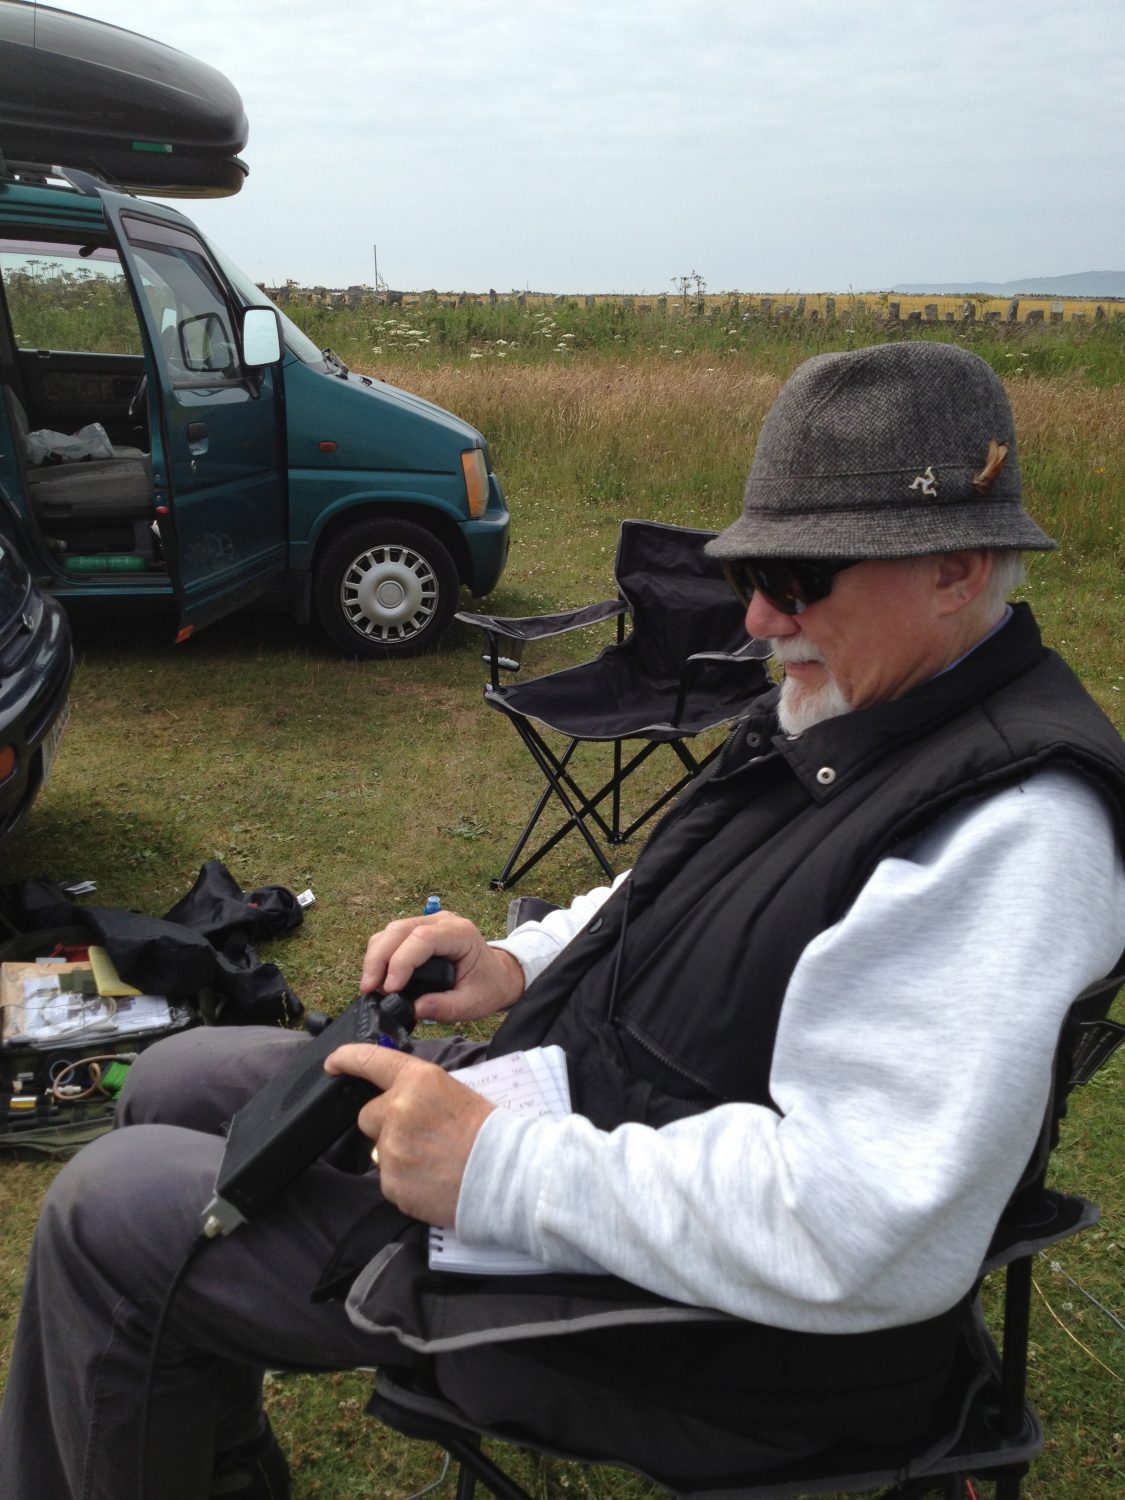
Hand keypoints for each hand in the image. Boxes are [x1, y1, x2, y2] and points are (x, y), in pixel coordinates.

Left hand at [325, 1044, 493, 1224]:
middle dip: (385, 1124)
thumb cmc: (487, 1130)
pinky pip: (388, 1179)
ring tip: (433, 1161)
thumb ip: (417, 1092)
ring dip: (398, 1154)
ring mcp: (391, 1148)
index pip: (370, 1060)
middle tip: (419, 1134)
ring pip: (380, 1150)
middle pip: (368, 1115)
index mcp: (417, 1080)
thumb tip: (397, 1099)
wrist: (504, 1174)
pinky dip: (404, 1181)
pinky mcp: (391, 1182)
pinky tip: (431, 1179)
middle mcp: (397, 1110)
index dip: (346, 1058)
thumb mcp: (453, 1092)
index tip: (333, 1063)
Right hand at [360, 912, 524, 1023]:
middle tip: (368, 988)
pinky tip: (378, 978)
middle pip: (399, 930)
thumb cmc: (488, 986)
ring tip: (371, 987)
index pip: (423, 939)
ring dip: (375, 957)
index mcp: (461, 934)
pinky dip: (379, 956)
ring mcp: (428, 922)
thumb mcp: (474, 1003)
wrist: (497, 974)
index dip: (401, 961)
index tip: (389, 988)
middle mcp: (442, 922)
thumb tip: (415, 1009)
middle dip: (378, 959)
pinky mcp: (417, 931)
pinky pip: (391, 937)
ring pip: (390, 931)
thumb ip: (446, 1007)